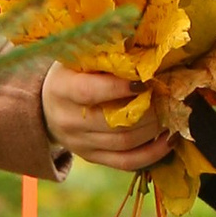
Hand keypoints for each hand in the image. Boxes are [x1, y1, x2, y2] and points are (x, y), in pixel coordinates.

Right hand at [41, 64, 169, 171]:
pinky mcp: (92, 158)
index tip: (144, 81)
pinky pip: (126, 162)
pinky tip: (168, 140)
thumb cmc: (71, 73)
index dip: (118, 88)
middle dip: (147, 110)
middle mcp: (68, 120)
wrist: (46, 106)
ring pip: (124, 143)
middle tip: (165, 97)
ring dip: (153, 129)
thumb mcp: (79, 58)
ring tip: (169, 114)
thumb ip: (105, 54)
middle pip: (113, 122)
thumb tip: (143, 53)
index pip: (89, 91)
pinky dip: (152, 154)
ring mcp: (80, 143)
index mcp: (62, 89)